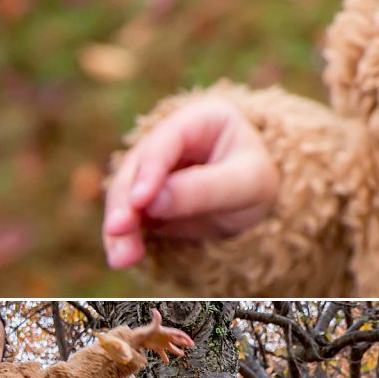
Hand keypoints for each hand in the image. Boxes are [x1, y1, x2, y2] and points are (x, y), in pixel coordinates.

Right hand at [102, 96, 278, 268]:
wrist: (259, 202)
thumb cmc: (257, 181)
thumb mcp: (246, 183)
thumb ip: (204, 189)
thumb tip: (150, 203)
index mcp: (200, 119)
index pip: (166, 141)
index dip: (149, 170)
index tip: (140, 201)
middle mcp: (168, 139)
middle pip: (137, 168)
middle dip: (125, 202)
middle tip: (118, 230)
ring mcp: (152, 168)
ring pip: (125, 194)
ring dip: (119, 226)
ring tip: (122, 258)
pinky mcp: (145, 198)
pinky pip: (128, 217)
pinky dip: (123, 238)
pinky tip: (122, 258)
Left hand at [126, 307, 194, 361]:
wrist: (138, 337)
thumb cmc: (145, 331)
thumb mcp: (152, 326)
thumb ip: (156, 319)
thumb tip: (155, 310)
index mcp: (167, 332)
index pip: (179, 334)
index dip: (185, 337)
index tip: (190, 342)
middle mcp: (166, 337)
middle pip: (177, 340)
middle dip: (184, 342)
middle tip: (192, 345)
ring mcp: (162, 343)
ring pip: (171, 347)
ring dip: (177, 350)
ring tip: (182, 354)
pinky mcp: (157, 347)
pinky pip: (162, 353)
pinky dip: (165, 357)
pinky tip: (167, 362)